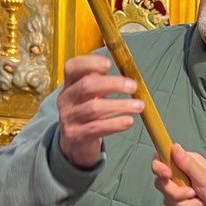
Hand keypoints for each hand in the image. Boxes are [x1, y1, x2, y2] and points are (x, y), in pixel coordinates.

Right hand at [57, 54, 144, 169]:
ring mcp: (69, 118)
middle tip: (133, 86)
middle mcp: (66, 99)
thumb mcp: (90, 95)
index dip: (89, 63)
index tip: (109, 64)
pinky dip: (115, 124)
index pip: (72, 67)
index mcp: (69, 84)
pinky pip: (97, 128)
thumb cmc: (87, 113)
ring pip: (94, 108)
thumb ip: (101, 82)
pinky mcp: (75, 135)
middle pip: (87, 86)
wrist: (74, 142)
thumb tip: (126, 75)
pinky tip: (129, 121)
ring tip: (139, 106)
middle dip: (112, 84)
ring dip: (120, 105)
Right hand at [152, 143, 205, 205]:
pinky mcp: (181, 204)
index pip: (161, 160)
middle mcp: (180, 175)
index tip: (167, 176)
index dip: (159, 168)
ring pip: (168, 201)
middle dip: (177, 194)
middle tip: (193, 193)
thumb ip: (187, 163)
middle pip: (162, 185)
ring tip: (201, 204)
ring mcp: (180, 191)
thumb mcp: (205, 177)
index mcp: (185, 163)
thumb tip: (174, 146)